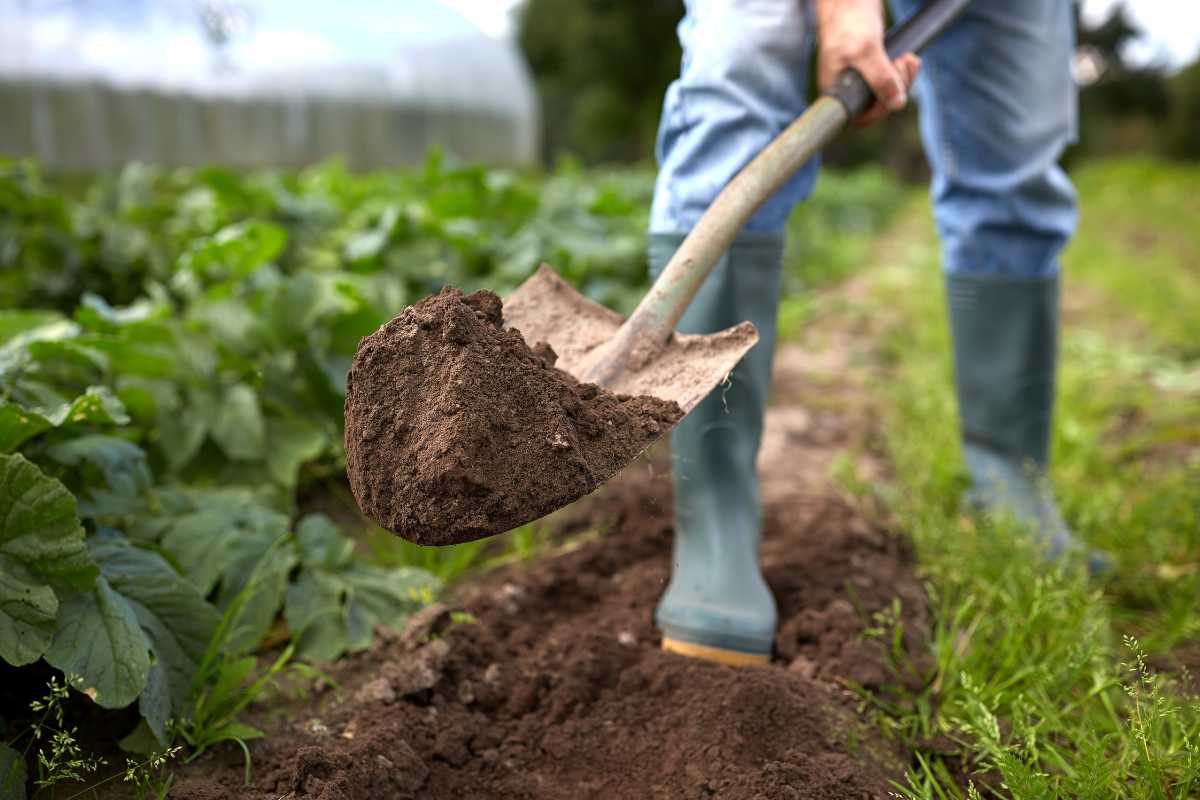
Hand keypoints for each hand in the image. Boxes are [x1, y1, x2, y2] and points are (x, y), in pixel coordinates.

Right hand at [814, 0, 921, 125]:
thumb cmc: (849, 21)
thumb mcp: (866, 51)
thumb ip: (881, 79)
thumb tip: (897, 105)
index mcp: (836, 92)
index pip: (861, 117)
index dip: (881, 109)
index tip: (892, 88)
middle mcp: (847, 88)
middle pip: (879, 105)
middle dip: (898, 87)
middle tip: (903, 62)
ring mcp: (860, 77)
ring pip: (889, 92)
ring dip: (904, 77)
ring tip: (906, 57)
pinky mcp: (872, 65)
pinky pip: (892, 78)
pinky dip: (904, 70)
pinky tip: (908, 56)